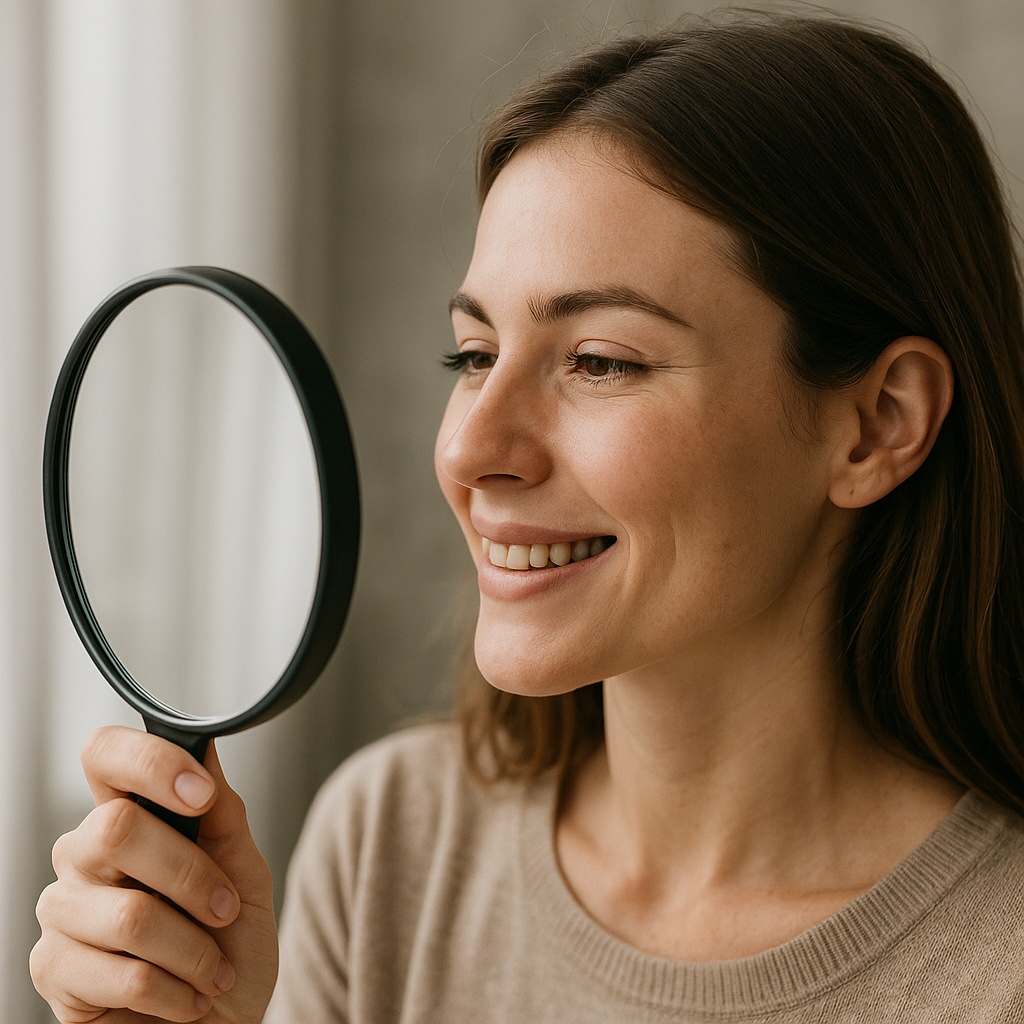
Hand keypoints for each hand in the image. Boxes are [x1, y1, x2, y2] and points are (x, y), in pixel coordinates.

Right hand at [31, 726, 278, 1022]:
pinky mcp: (53, 969)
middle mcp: (85, 854)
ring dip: (193, 949)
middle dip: (189, 874)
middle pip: (114, 829)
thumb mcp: (245, 870)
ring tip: (213, 969)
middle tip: (225, 908)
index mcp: (130, 815)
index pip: (104, 755)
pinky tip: (187, 997)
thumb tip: (204, 745)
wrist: (226, 1022)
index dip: (148, 762)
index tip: (201, 794)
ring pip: (129, 913)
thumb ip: (222, 813)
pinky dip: (175, 991)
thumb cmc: (231, 943)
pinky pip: (123, 973)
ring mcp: (63, 910)